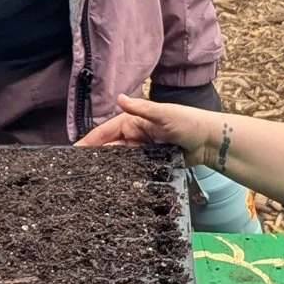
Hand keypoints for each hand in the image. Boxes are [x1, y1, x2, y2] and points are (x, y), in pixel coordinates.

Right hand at [74, 94, 222, 168]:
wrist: (209, 142)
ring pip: (119, 161)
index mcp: (133, 122)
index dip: (89, 142)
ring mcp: (142, 150)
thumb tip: (120, 98)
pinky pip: (133, 169)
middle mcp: (134, 135)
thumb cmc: (188, 123)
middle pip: (109, 149)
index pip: (105, 132)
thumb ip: (142, 109)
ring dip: (108, 169)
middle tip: (79, 173)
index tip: (73, 152)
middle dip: (95, 159)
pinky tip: (114, 185)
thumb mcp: (164, 114)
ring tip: (92, 182)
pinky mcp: (150, 163)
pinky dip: (124, 175)